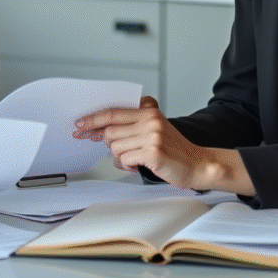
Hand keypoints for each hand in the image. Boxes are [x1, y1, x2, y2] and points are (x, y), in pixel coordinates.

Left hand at [73, 96, 254, 195]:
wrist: (197, 164)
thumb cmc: (173, 150)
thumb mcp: (153, 130)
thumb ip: (130, 127)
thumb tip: (99, 131)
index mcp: (148, 112)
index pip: (113, 112)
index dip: (93, 119)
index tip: (80, 124)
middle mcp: (150, 121)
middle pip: (110, 131)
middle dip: (107, 144)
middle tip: (114, 150)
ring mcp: (152, 136)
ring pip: (116, 147)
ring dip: (121, 157)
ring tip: (134, 159)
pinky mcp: (153, 152)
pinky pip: (125, 160)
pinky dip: (128, 165)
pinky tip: (138, 165)